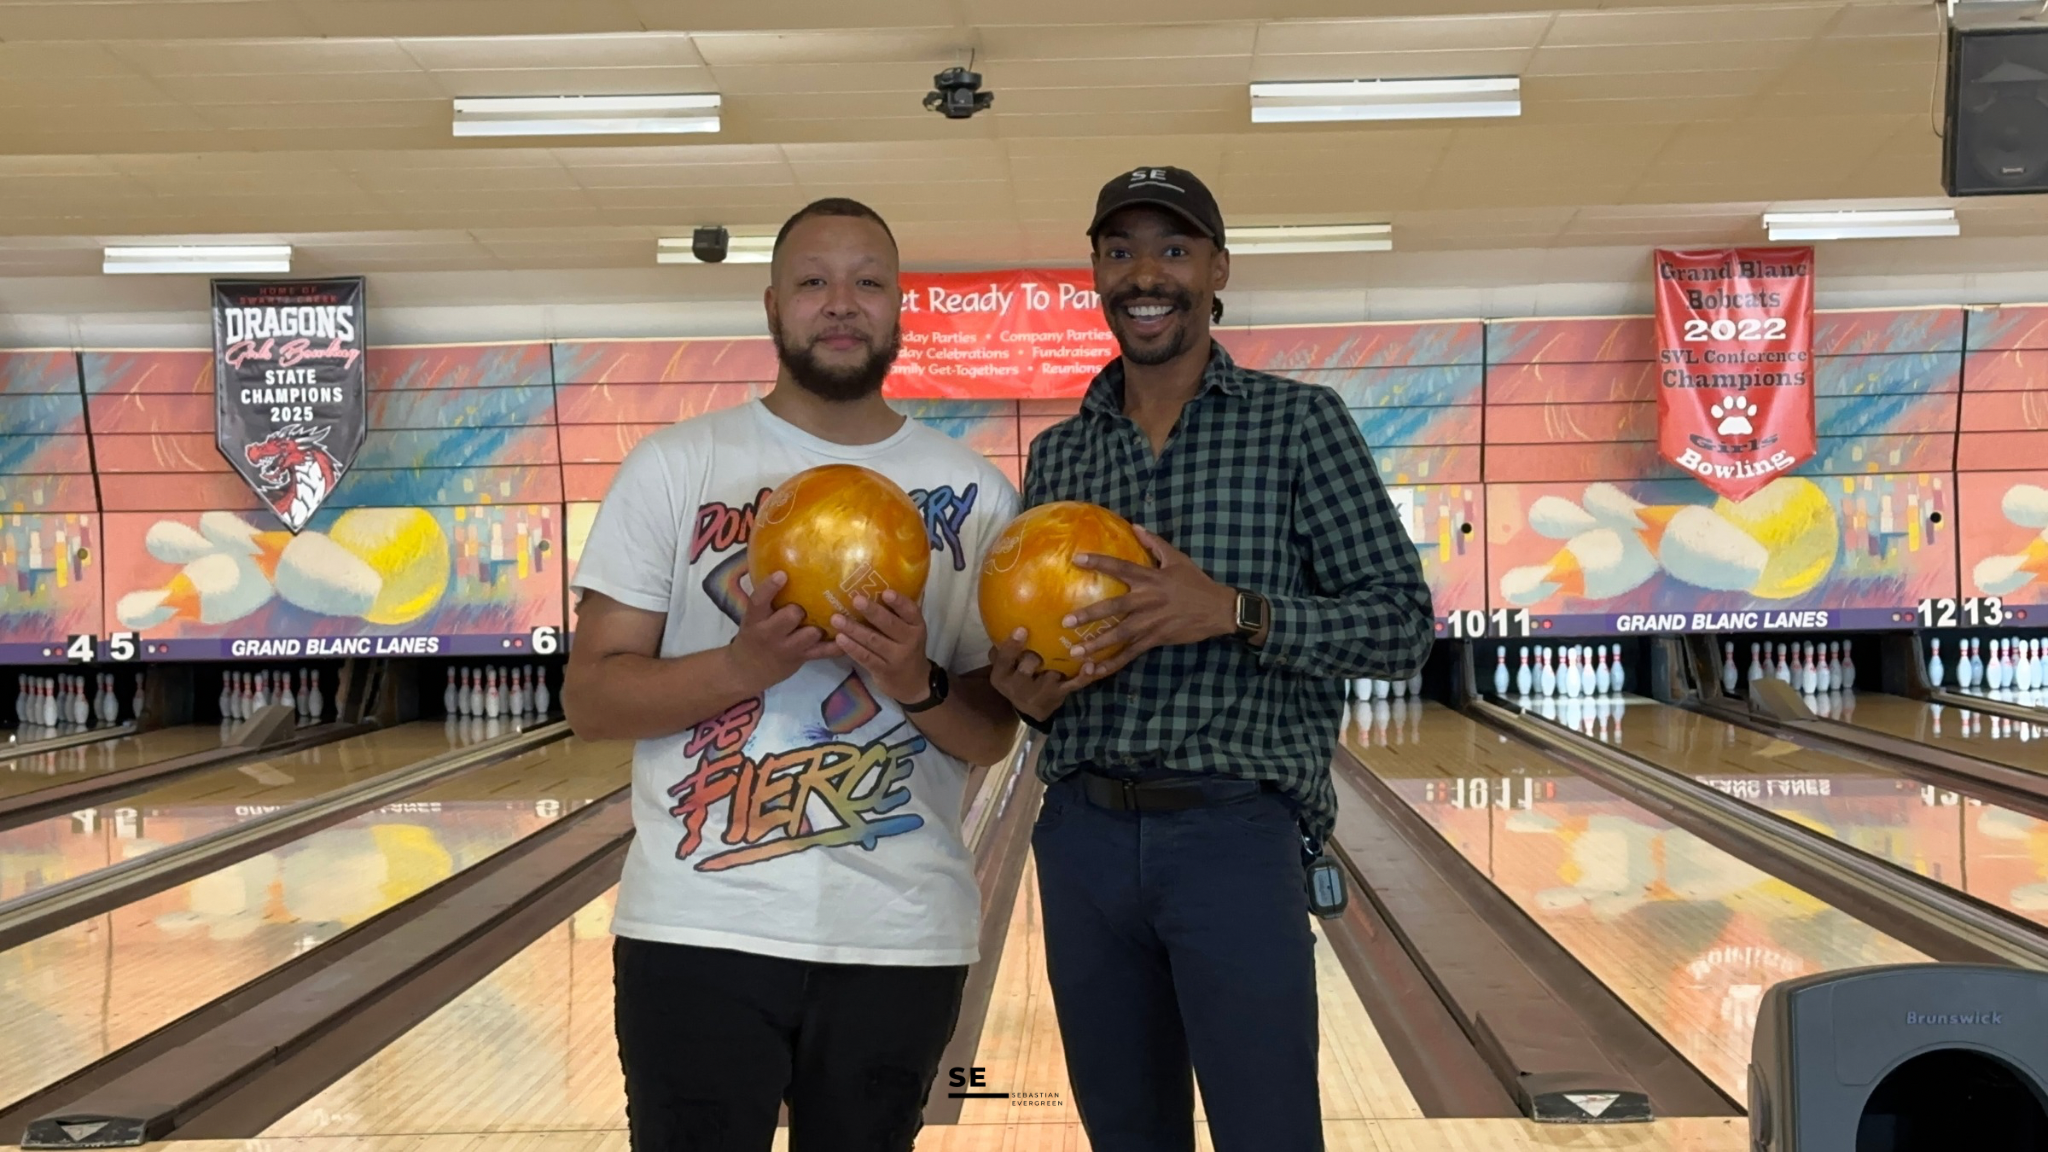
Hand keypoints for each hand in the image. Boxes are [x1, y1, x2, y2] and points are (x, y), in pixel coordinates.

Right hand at [726, 571, 840, 693]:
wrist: (748, 669)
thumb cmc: (754, 635)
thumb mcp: (754, 617)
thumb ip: (768, 599)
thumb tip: (783, 567)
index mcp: (755, 618)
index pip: (758, 600)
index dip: (770, 587)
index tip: (782, 574)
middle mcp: (769, 633)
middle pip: (790, 616)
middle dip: (800, 609)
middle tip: (805, 606)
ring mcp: (786, 647)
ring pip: (810, 633)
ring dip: (820, 625)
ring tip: (828, 618)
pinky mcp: (801, 658)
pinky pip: (823, 652)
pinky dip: (837, 645)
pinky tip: (848, 636)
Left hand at [832, 590, 932, 703]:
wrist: (913, 683)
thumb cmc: (906, 647)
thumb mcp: (909, 631)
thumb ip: (897, 615)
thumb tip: (871, 589)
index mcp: (917, 626)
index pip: (911, 611)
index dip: (899, 602)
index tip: (885, 592)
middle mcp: (910, 641)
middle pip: (890, 625)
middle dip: (872, 612)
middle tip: (856, 600)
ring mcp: (897, 658)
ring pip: (873, 641)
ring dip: (854, 629)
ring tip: (837, 619)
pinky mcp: (883, 671)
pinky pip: (866, 657)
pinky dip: (852, 648)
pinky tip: (840, 639)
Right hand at [987, 628, 1103, 723]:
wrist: (1029, 706)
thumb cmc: (1016, 675)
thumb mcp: (1004, 665)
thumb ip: (1003, 647)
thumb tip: (1011, 620)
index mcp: (1001, 675)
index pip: (1002, 660)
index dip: (1011, 646)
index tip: (1022, 629)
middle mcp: (1018, 687)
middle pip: (1027, 668)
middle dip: (1035, 656)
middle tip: (1043, 645)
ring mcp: (1039, 693)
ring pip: (1051, 676)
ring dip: (1061, 664)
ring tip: (1078, 651)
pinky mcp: (1058, 695)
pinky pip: (1072, 686)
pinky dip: (1083, 676)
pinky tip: (1091, 666)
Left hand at [1066, 525, 1235, 677]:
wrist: (1218, 609)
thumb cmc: (1196, 583)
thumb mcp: (1178, 559)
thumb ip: (1155, 543)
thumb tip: (1136, 526)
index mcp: (1150, 579)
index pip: (1120, 568)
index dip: (1099, 562)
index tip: (1076, 559)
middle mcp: (1147, 601)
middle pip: (1114, 608)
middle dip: (1089, 615)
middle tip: (1066, 621)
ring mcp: (1151, 623)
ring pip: (1120, 634)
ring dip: (1097, 644)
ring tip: (1074, 652)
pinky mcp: (1155, 639)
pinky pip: (1131, 653)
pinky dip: (1113, 662)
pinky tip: (1096, 670)